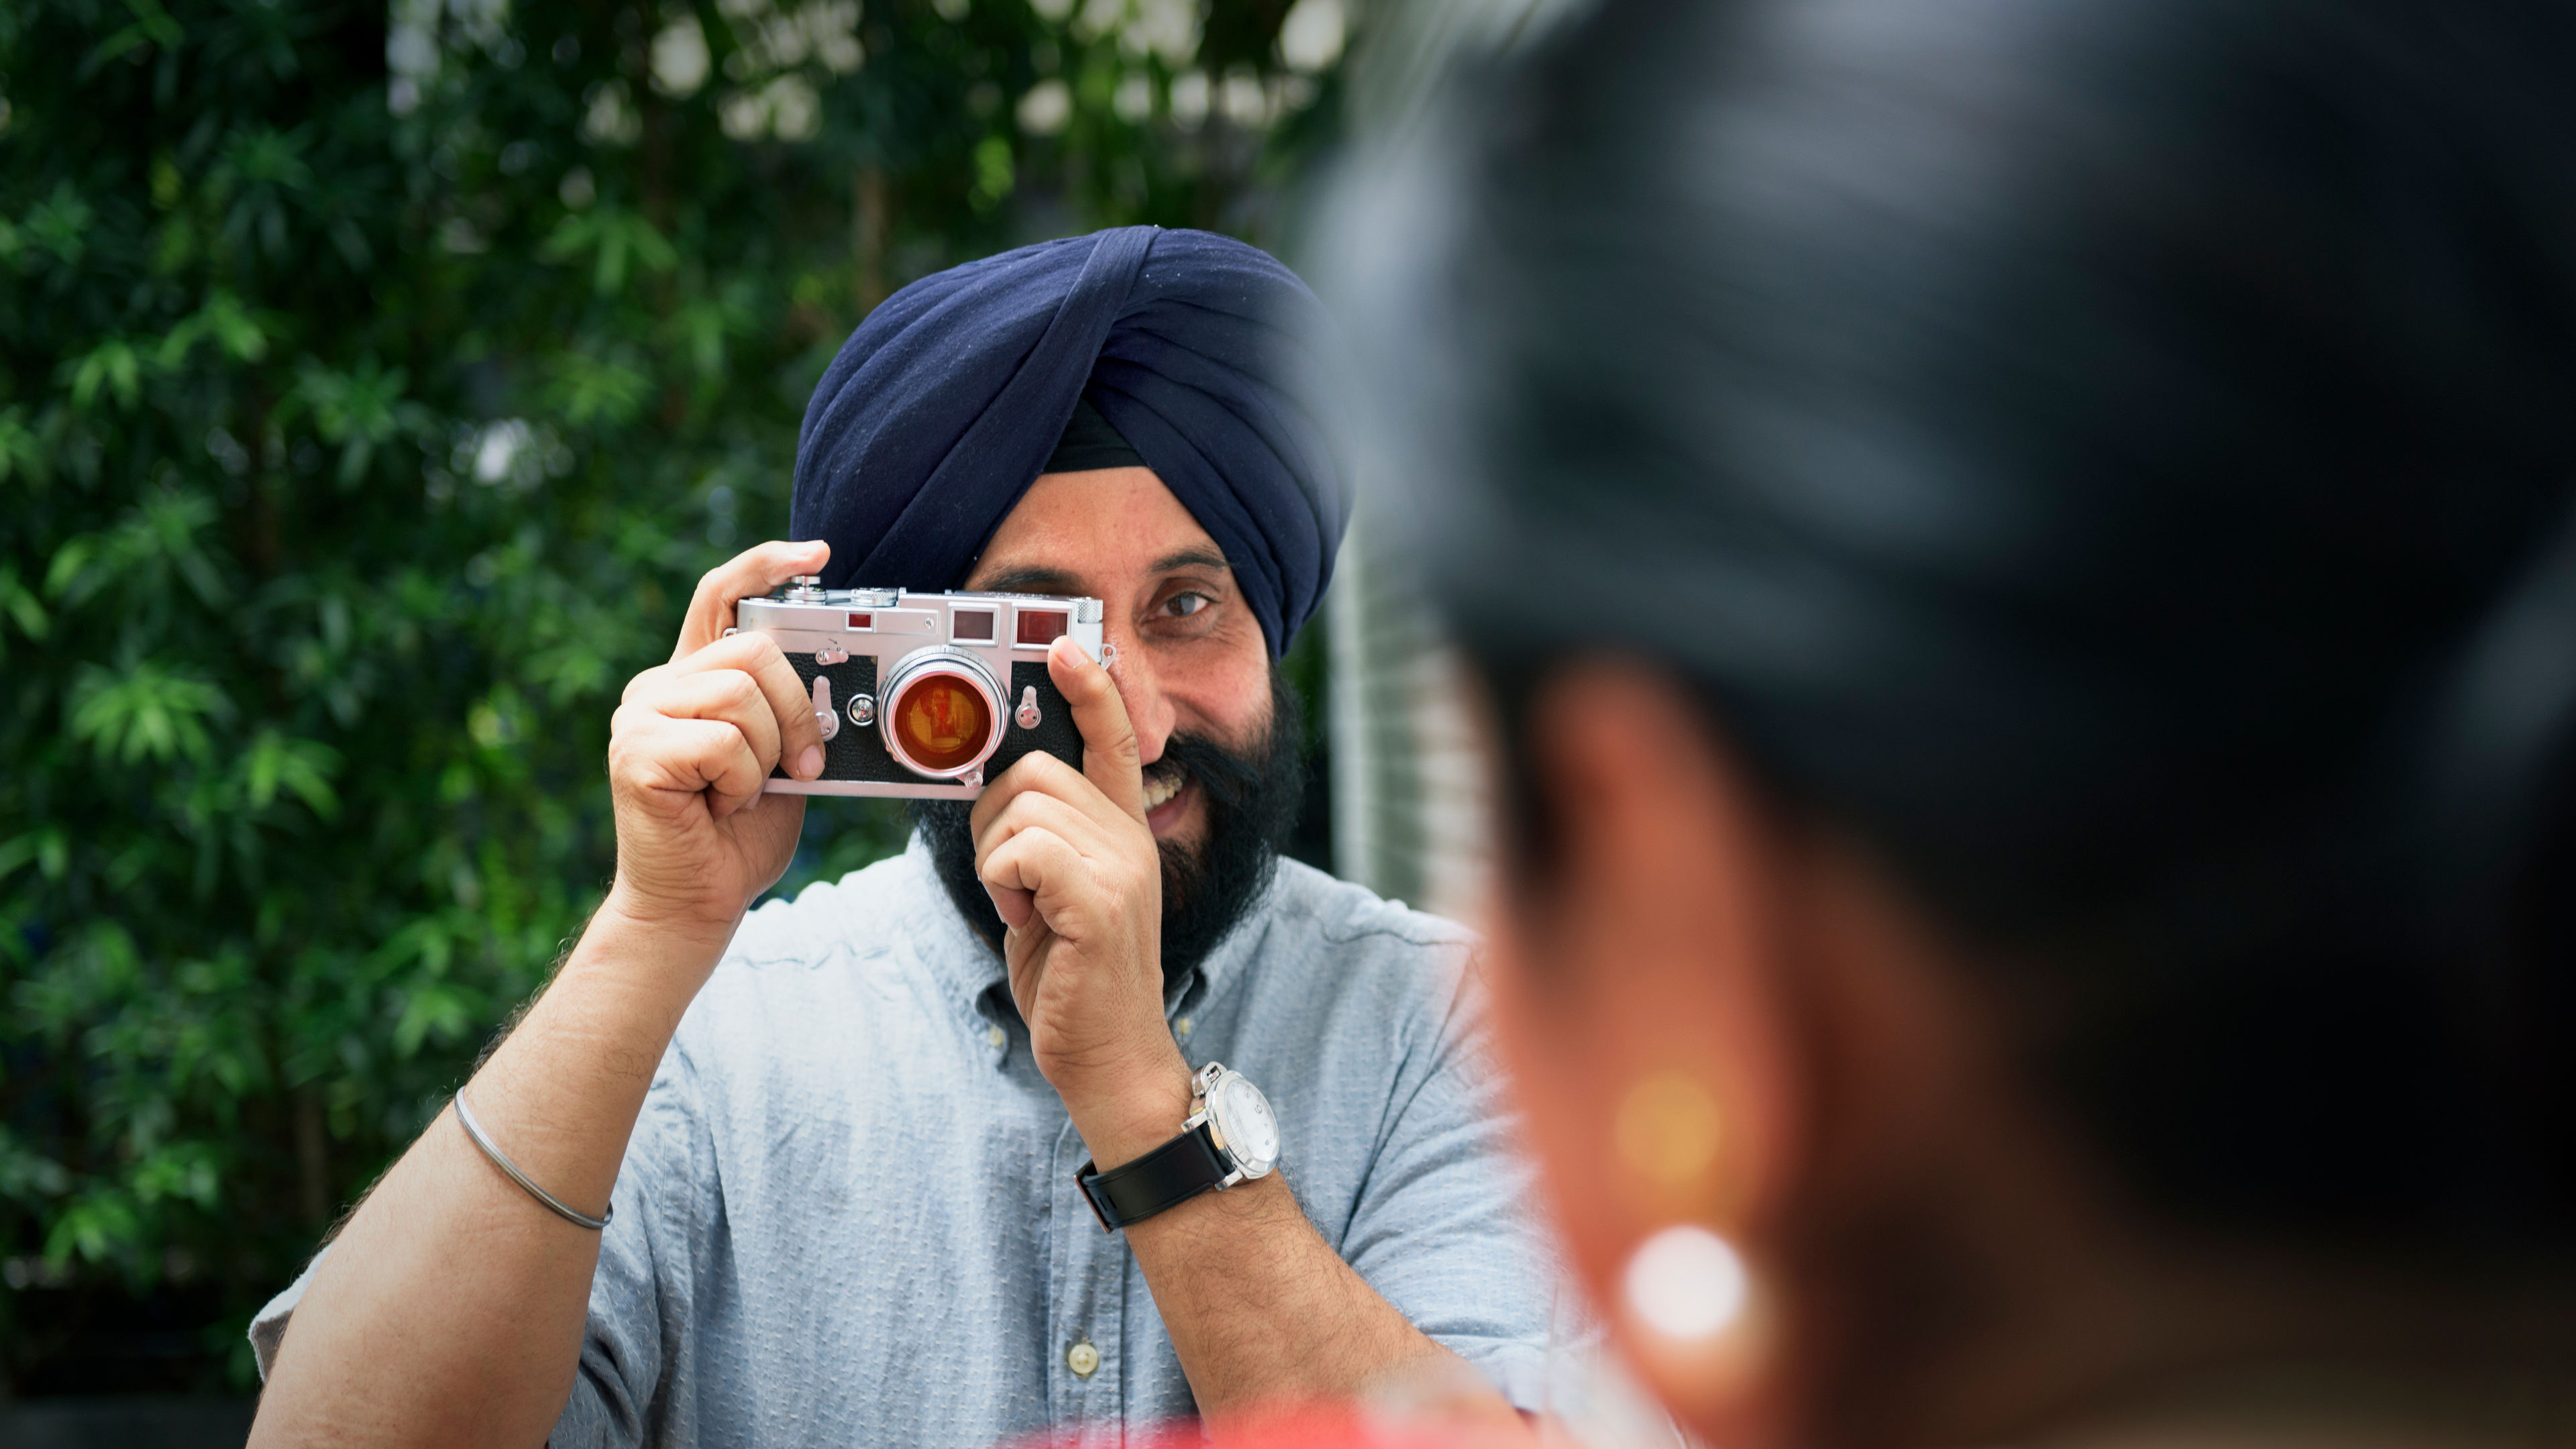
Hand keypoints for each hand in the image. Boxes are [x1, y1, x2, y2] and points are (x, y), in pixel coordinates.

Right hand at [604, 540, 830, 937]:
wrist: (695, 905)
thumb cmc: (739, 837)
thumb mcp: (781, 759)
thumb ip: (789, 712)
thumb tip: (834, 679)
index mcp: (691, 679)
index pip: (720, 594)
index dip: (766, 564)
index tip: (817, 553)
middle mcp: (658, 687)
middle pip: (752, 649)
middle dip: (798, 711)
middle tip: (801, 766)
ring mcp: (640, 716)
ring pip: (743, 695)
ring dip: (768, 756)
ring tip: (742, 794)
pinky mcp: (636, 752)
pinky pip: (725, 742)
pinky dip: (743, 783)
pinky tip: (719, 808)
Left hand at [971, 637, 1191, 1164]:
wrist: (1110, 1057)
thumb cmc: (1075, 978)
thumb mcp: (1060, 895)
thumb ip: (1048, 841)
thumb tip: (1004, 793)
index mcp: (1126, 832)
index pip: (1116, 741)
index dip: (1093, 690)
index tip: (1070, 649)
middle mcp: (1133, 838)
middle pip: (1036, 770)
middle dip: (995, 817)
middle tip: (1009, 879)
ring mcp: (1122, 867)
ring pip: (1020, 809)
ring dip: (996, 857)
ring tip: (1022, 906)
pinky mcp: (1100, 901)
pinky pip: (1021, 851)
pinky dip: (1002, 882)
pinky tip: (1022, 920)